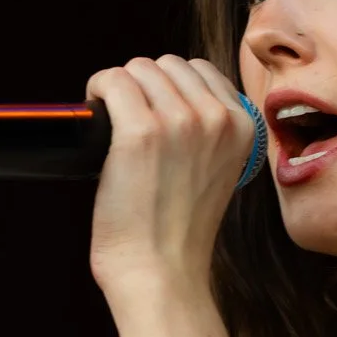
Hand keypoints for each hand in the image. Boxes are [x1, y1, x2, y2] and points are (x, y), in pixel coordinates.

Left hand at [84, 55, 257, 289]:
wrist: (161, 272)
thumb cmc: (180, 231)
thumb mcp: (218, 172)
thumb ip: (210, 132)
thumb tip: (171, 95)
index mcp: (242, 126)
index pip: (199, 70)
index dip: (168, 87)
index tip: (153, 109)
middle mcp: (216, 118)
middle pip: (166, 64)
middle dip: (143, 85)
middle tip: (127, 117)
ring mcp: (179, 122)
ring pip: (139, 68)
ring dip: (120, 88)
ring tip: (112, 116)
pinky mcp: (140, 132)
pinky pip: (113, 80)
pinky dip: (98, 89)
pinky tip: (95, 109)